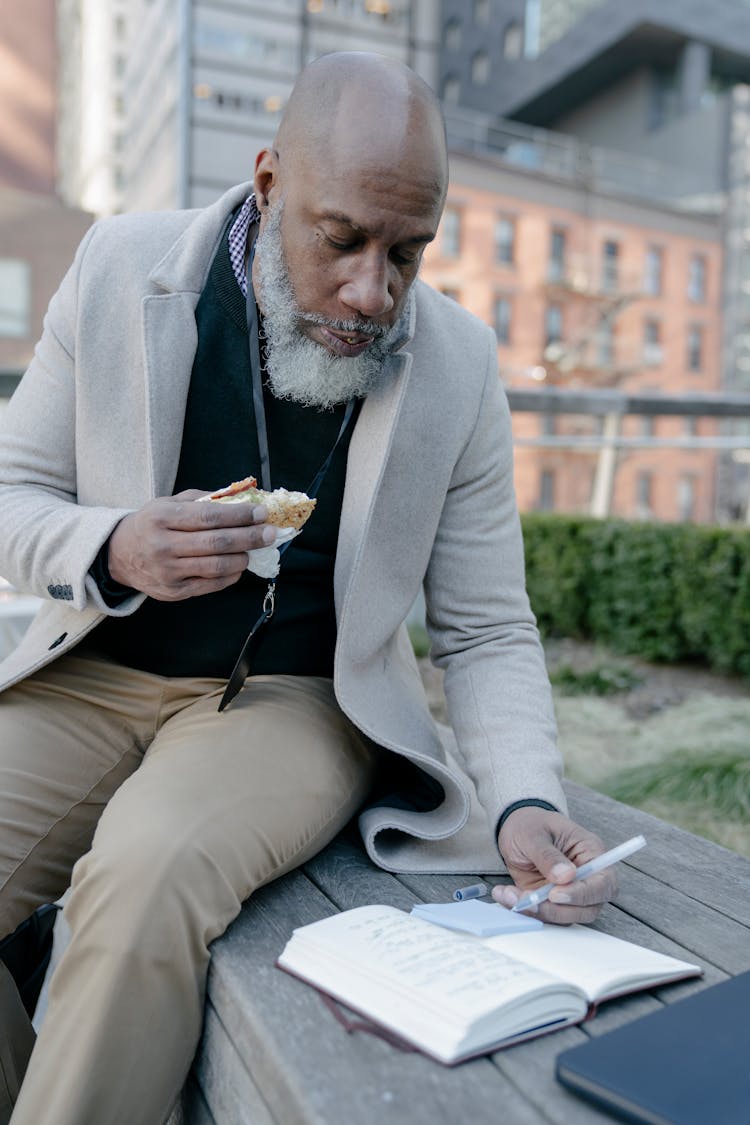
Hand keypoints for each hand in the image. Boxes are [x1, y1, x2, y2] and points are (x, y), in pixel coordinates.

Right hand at [107, 489, 275, 600]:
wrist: (118, 555)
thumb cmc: (151, 524)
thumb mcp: (168, 503)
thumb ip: (203, 500)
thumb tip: (242, 499)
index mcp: (162, 517)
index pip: (209, 516)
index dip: (239, 515)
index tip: (261, 512)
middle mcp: (163, 545)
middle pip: (217, 542)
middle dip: (249, 537)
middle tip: (270, 532)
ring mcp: (167, 571)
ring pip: (216, 566)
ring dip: (242, 557)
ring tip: (253, 549)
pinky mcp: (173, 591)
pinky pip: (211, 584)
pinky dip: (230, 575)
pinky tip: (238, 565)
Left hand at [493, 807, 613, 924]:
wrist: (516, 830)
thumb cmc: (531, 824)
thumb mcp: (534, 833)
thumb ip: (548, 855)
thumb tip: (566, 876)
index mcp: (591, 852)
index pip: (603, 882)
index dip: (584, 893)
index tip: (555, 894)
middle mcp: (587, 877)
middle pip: (589, 907)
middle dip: (558, 909)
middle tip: (530, 901)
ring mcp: (571, 893)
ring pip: (567, 916)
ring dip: (539, 912)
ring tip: (511, 895)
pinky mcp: (553, 903)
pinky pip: (547, 916)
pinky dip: (527, 912)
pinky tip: (506, 896)